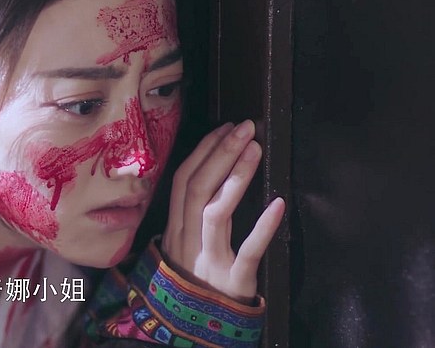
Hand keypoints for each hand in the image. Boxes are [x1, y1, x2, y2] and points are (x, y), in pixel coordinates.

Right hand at [160, 120, 284, 303]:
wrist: (194, 332)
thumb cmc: (195, 282)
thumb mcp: (183, 246)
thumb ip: (191, 216)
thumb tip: (211, 174)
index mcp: (175, 229)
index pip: (183, 181)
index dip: (203, 151)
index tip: (224, 128)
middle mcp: (187, 241)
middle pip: (197, 189)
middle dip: (220, 153)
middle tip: (244, 127)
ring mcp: (209, 261)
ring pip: (216, 213)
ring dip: (235, 178)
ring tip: (254, 149)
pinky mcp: (233, 281)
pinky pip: (247, 251)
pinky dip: (263, 228)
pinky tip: (278, 203)